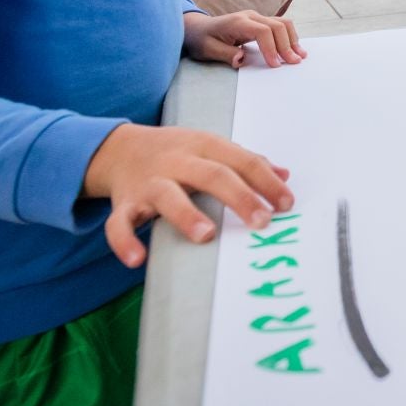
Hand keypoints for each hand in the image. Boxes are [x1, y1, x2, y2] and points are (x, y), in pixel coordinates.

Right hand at [83, 123, 292, 267]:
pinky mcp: (125, 203)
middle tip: (262, 221)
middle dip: (239, 197)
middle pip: (212, 175)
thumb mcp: (211, 147)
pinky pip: (118, 223)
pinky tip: (137, 260)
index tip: (286, 204)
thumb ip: (246, 161)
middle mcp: (177, 161)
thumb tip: (285, 175)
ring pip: (167, 195)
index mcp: (204, 146)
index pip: (241, 160)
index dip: (266, 181)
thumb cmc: (177, 153)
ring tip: (207, 235)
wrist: (119, 149)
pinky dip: (125, 241)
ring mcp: (149, 182)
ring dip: (186, 214)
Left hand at [184, 10, 305, 68]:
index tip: (275, 65)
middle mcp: (250, 16)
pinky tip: (293, 49)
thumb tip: (241, 59)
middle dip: (287, 45)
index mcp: (237, 22)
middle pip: (277, 25)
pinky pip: (279, 26)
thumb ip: (225, 54)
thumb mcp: (208, 49)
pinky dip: (288, 37)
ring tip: (300, 56)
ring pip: (282, 23)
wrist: (198, 28)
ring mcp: (256, 17)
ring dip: (292, 39)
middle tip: (293, 63)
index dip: (271, 48)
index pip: (263, 31)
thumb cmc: (201, 40)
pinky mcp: (259, 22)